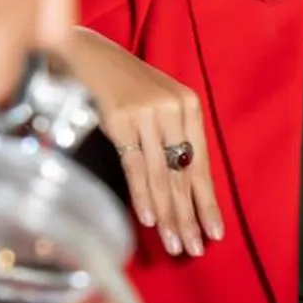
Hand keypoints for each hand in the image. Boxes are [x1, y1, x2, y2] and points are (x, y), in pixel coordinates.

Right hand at [66, 28, 223, 256]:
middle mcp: (173, 109)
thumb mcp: (155, 106)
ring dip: (168, 214)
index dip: (207, 202)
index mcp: (189, 107)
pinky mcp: (121, 118)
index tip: (214, 232)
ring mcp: (147, 114)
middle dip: (189, 216)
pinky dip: (143, 194)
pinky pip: (135, 165)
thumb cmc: (122, 85)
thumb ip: (170, 139)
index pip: (201, 166)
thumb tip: (181, 191)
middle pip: (184, 175)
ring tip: (175, 244)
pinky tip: (149, 219)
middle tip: (194, 249)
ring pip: (162, 175)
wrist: (87, 52)